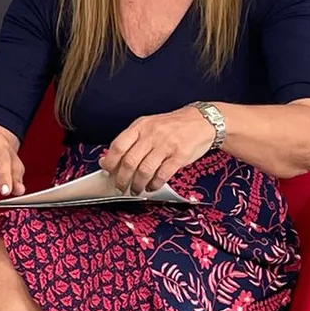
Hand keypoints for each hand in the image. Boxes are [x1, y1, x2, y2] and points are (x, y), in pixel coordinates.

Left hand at [101, 105, 217, 193]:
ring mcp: (166, 144)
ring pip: (145, 170)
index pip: (118, 145)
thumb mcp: (148, 127)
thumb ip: (130, 142)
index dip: (110, 162)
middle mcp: (152, 134)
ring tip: (137, 190)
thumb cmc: (172, 126)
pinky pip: (162, 174)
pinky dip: (154, 184)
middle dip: (122, 179)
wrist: (201, 121)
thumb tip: (108, 160)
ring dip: (138, 185)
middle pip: (130, 161)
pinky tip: (152, 186)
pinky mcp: (179, 155)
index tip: (108, 172)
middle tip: (121, 187)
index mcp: (140, 126)